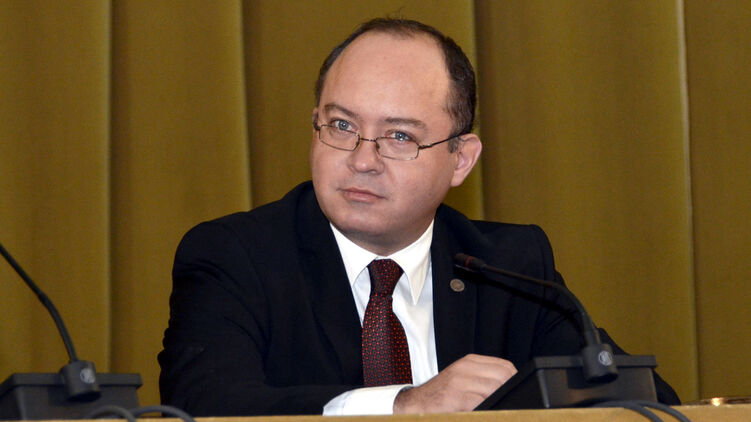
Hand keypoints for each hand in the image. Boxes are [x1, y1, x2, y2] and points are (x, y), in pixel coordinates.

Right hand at [393, 354, 516, 413]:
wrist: (414, 405)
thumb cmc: (441, 396)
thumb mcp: (462, 380)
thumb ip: (483, 379)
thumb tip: (508, 388)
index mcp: (469, 362)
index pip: (505, 366)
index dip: (514, 381)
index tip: (516, 393)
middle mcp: (464, 368)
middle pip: (503, 377)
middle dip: (510, 393)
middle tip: (509, 403)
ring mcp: (459, 381)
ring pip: (495, 390)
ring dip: (500, 402)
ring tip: (497, 409)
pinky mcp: (455, 397)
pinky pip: (481, 403)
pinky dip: (488, 409)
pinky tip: (483, 413)